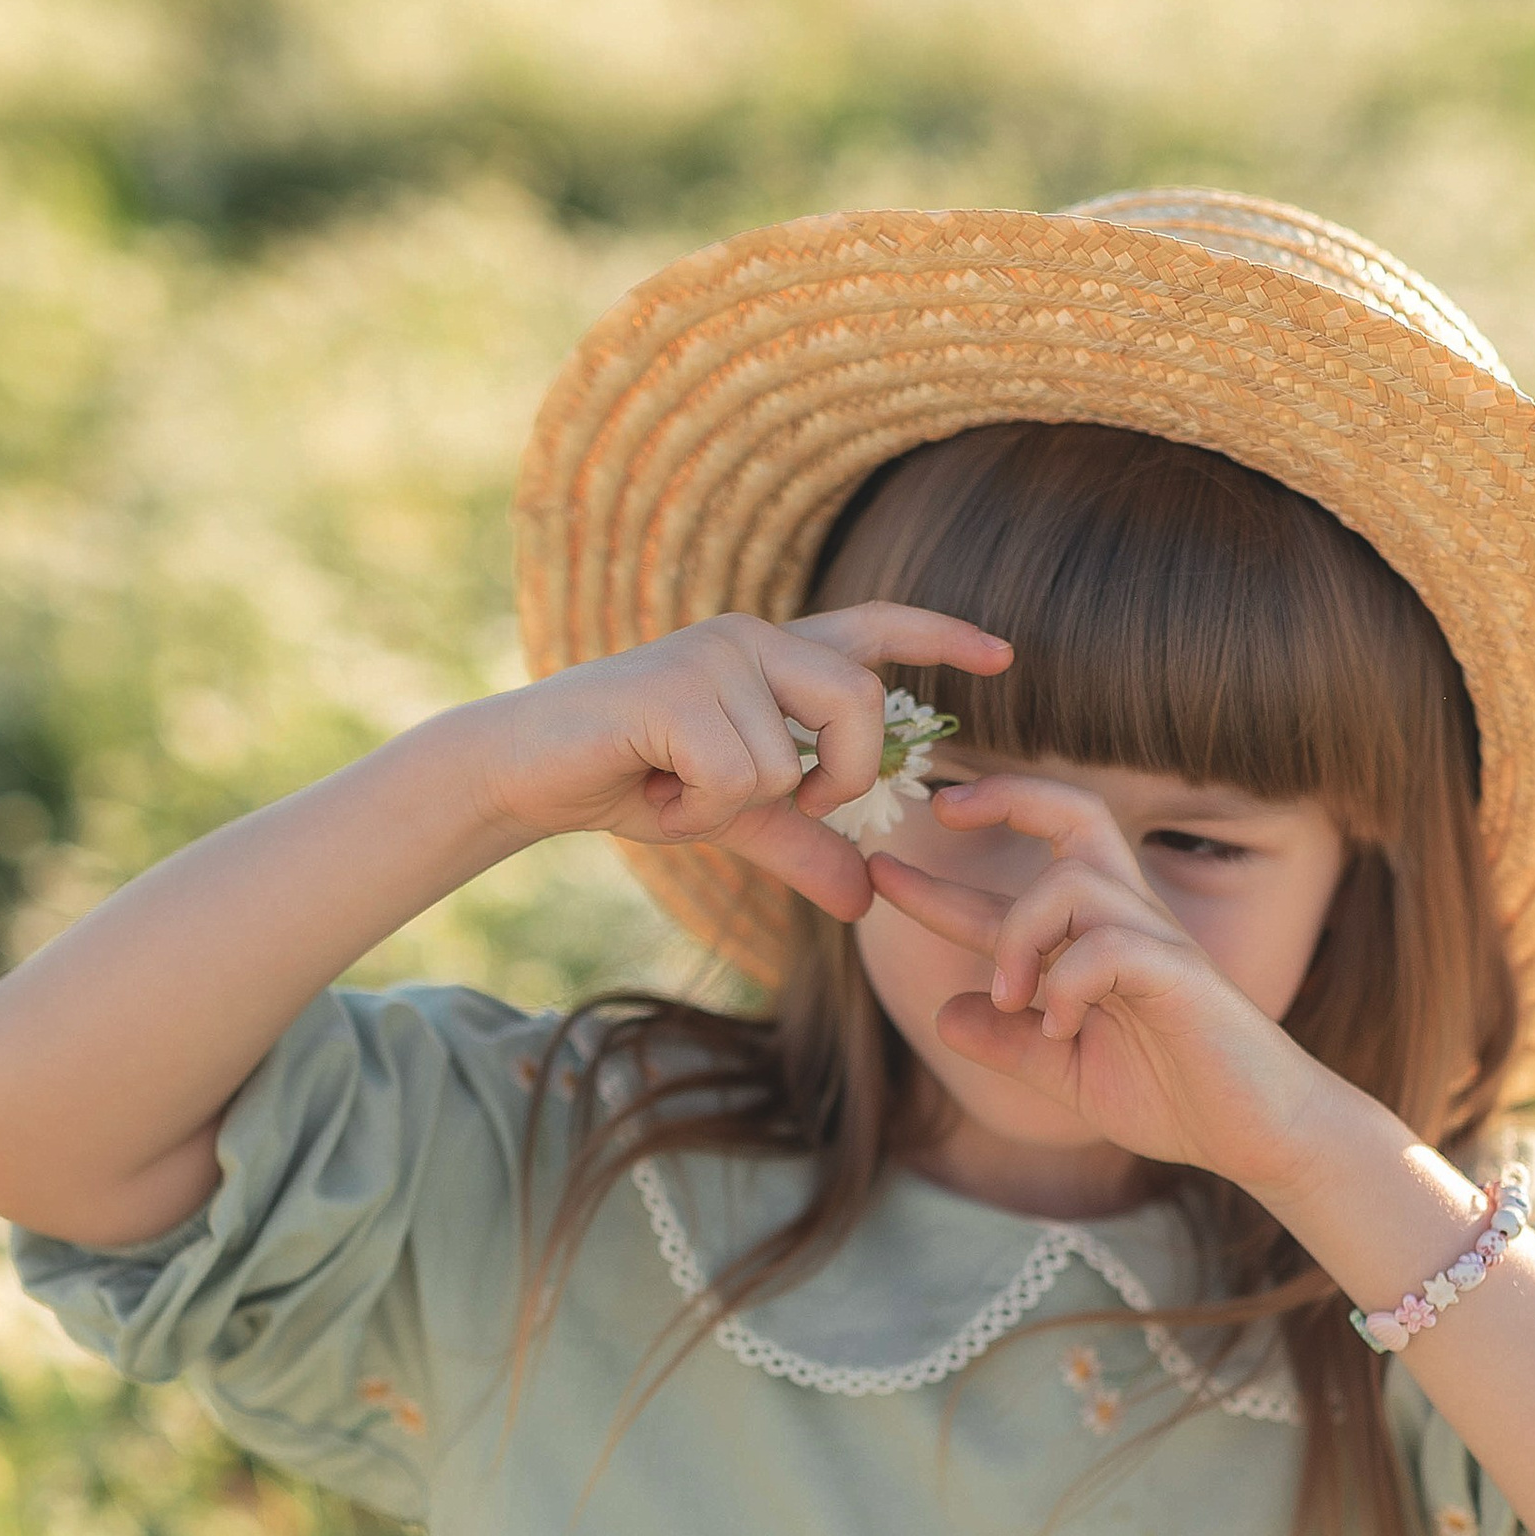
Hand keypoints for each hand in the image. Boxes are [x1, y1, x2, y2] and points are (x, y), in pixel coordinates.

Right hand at [472, 607, 1014, 919]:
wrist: (527, 769)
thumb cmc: (632, 778)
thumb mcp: (733, 818)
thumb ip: (805, 848)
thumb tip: (865, 905)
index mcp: (775, 656)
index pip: (875, 630)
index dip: (942, 637)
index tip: (1006, 655)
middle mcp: (754, 636)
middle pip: (861, 707)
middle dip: (835, 776)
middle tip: (779, 800)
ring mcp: (715, 653)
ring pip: (788, 761)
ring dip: (730, 805)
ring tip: (671, 786)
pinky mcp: (677, 686)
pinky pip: (739, 777)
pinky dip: (698, 810)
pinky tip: (651, 787)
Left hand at [866, 772, 1337, 1191]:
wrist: (1260, 1135)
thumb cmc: (1177, 1094)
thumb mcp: (1068, 1073)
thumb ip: (1010, 1043)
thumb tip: (942, 1015)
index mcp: (1094, 942)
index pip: (1014, 882)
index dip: (942, 876)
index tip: (877, 868)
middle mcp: (1126, 924)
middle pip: (1075, 814)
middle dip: (1007, 798)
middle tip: (942, 813)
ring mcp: (1158, 945)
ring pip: (1076, 883)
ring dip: (1021, 934)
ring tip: (1010, 997)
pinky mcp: (1184, 979)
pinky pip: (1112, 946)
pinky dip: (1068, 980)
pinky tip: (1059, 1026)